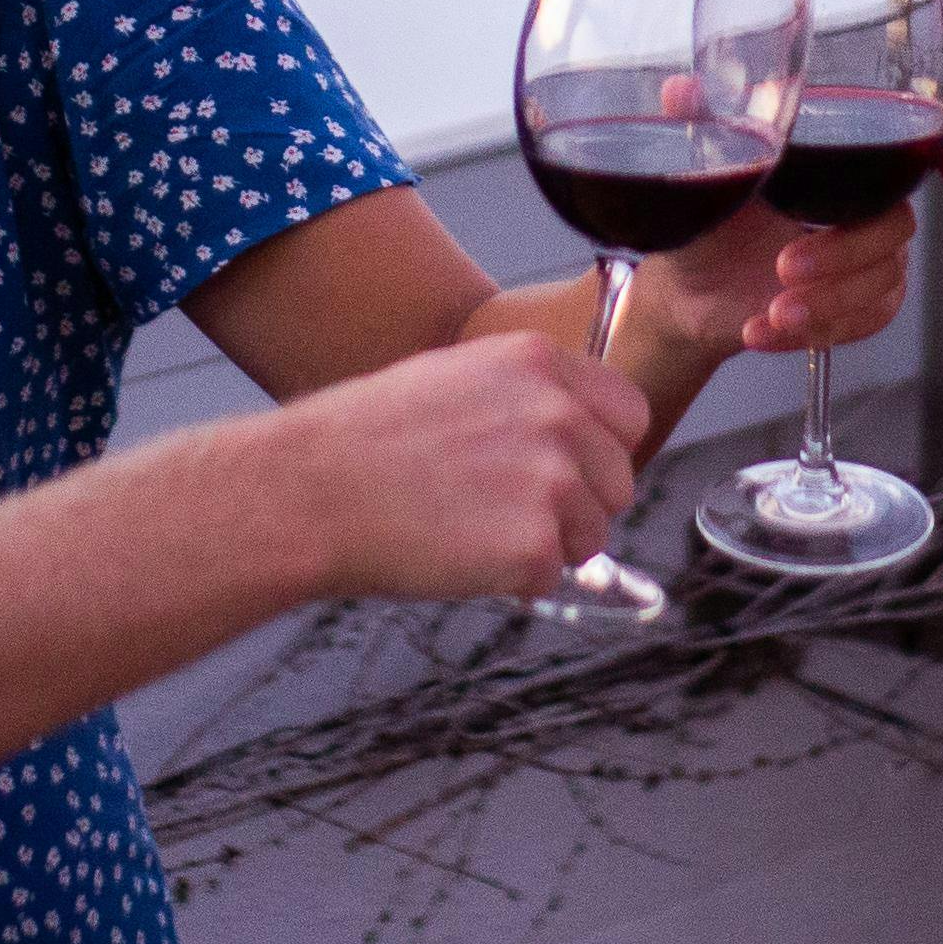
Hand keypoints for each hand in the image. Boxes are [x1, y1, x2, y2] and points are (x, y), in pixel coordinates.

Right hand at [271, 332, 650, 603]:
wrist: (314, 487)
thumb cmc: (369, 436)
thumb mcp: (460, 376)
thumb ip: (530, 399)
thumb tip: (575, 437)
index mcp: (540, 362)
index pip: (628, 412)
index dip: (602, 449)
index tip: (574, 469)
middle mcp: (558, 414)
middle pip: (618, 481)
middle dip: (577, 506)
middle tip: (508, 509)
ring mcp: (552, 480)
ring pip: (593, 536)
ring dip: (547, 545)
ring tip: (475, 528)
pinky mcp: (534, 545)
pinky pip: (550, 578)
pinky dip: (512, 581)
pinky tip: (461, 553)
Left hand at [637, 125, 942, 361]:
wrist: (683, 290)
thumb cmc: (702, 216)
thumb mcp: (698, 170)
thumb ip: (697, 125)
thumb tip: (682, 90)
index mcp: (834, 157)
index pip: (911, 143)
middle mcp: (860, 201)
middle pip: (897, 224)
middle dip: (844, 254)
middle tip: (784, 269)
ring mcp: (863, 255)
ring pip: (885, 281)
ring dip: (829, 304)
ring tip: (771, 312)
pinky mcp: (855, 304)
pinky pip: (866, 322)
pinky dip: (816, 333)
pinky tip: (763, 333)